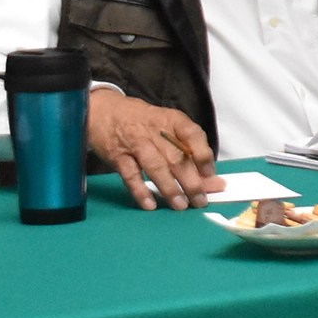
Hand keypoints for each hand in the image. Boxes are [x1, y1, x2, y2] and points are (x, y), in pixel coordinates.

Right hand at [88, 90, 222, 210]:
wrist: (105, 111)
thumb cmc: (145, 123)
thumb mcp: (169, 127)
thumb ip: (191, 151)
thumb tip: (212, 180)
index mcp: (174, 120)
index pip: (193, 135)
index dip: (203, 155)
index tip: (210, 175)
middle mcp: (156, 131)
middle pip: (177, 157)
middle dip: (191, 182)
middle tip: (200, 201)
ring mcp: (136, 143)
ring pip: (156, 167)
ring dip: (170, 188)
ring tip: (180, 205)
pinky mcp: (118, 156)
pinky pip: (131, 175)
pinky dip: (141, 191)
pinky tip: (150, 204)